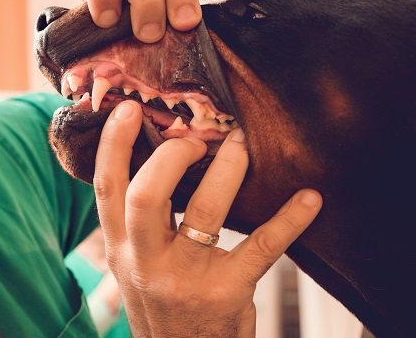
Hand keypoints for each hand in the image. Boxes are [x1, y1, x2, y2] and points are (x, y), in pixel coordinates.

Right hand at [93, 101, 321, 336]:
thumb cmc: (162, 306)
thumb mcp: (134, 267)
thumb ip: (139, 223)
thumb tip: (157, 161)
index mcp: (120, 250)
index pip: (106, 189)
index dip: (113, 144)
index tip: (128, 108)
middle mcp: (144, 262)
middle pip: (145, 194)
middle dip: (171, 155)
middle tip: (196, 139)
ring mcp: (184, 278)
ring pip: (203, 212)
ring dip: (226, 170)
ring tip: (240, 144)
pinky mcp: (225, 292)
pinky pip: (260, 247)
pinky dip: (288, 219)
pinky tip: (309, 199)